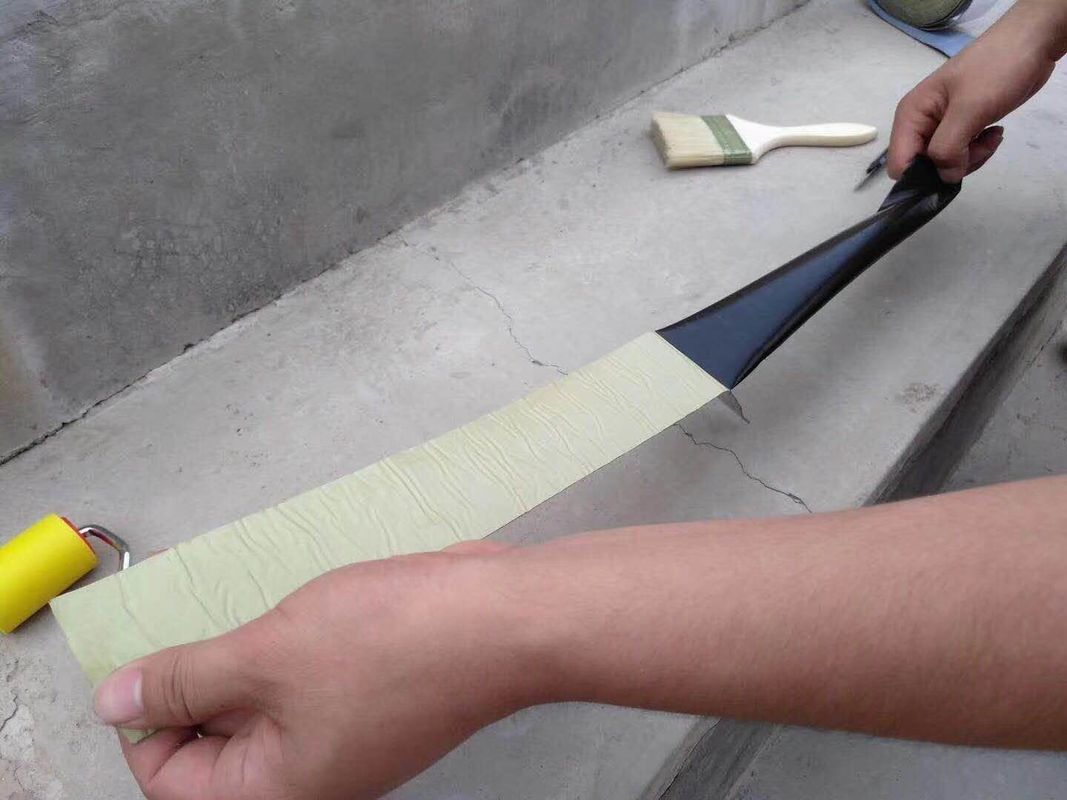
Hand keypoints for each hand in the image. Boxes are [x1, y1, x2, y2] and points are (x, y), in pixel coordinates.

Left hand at [92, 541, 535, 799]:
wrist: (504, 620)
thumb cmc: (389, 642)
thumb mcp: (267, 655)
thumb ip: (185, 679)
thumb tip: (114, 702)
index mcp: (273, 791)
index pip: (168, 777)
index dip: (146, 715)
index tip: (154, 652)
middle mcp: (309, 776)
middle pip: (217, 741)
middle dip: (197, 678)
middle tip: (200, 616)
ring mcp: (345, 736)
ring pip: (263, 704)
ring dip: (244, 656)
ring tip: (252, 607)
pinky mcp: (373, 698)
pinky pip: (307, 682)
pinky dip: (288, 647)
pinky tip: (299, 606)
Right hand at [888, 0, 1066, 181]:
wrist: (1030, 42)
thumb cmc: (995, 70)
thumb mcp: (968, 109)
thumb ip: (948, 148)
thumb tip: (944, 178)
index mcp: (911, 115)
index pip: (899, 163)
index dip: (921, 175)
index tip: (952, 166)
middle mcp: (921, 123)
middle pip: (924, 167)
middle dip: (952, 165)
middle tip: (978, 147)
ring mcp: (942, 125)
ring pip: (945, 163)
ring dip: (971, 157)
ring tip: (990, 136)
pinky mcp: (962, 126)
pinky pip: (962, 153)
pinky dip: (979, 150)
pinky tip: (994, 132)